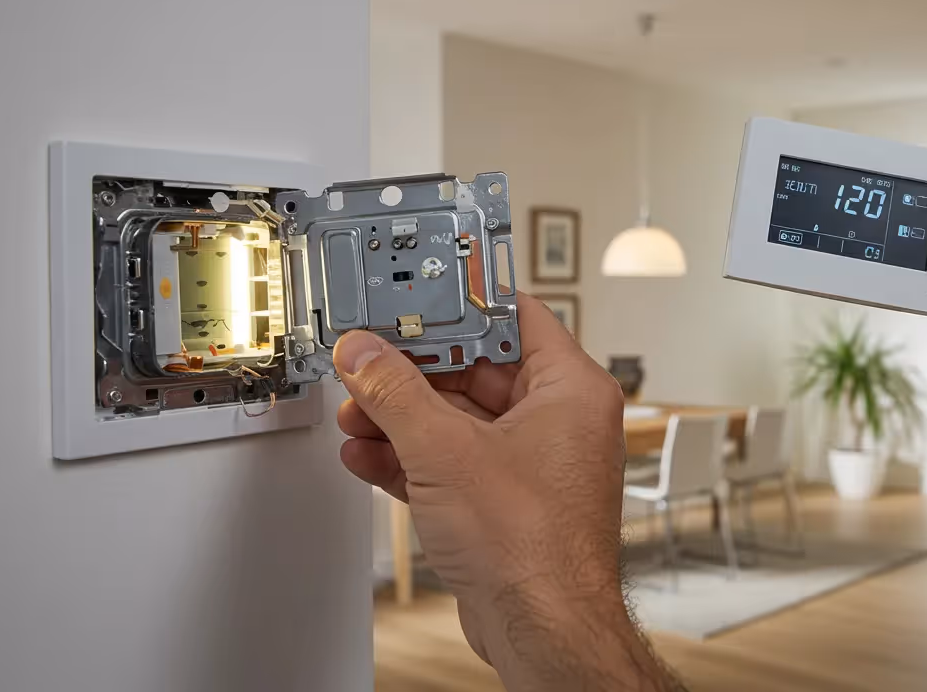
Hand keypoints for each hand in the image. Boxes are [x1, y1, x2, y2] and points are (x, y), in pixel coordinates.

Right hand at [332, 293, 682, 690]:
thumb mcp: (445, 451)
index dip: (460, 303)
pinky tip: (368, 454)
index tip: (414, 296)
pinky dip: (412, 457)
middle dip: (414, 372)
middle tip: (367, 361)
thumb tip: (365, 354)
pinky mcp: (506, 502)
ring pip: (459, 420)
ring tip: (356, 412)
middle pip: (476, 370)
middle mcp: (560, 422)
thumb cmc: (536, 549)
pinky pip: (454, 462)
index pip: (514, 316)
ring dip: (403, 417)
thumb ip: (396, 393)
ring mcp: (533, 464)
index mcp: (571, 390)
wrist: (543, 631)